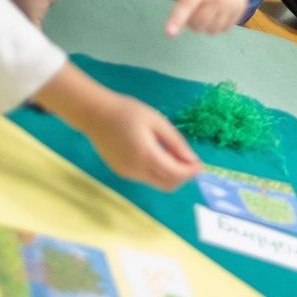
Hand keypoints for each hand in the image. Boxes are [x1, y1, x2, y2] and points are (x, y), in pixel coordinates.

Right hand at [37, 63, 199, 189]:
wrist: (95, 114)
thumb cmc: (127, 112)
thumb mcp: (157, 121)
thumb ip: (175, 143)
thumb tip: (192, 160)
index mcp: (146, 155)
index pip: (176, 174)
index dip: (191, 172)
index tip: (201, 164)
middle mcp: (137, 170)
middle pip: (168, 184)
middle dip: (183, 176)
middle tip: (190, 160)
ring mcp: (128, 174)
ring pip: (157, 183)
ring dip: (171, 174)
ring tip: (172, 153)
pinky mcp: (122, 172)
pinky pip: (146, 178)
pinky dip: (157, 172)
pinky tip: (157, 154)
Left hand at [167, 0, 262, 35]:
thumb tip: (184, 23)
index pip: (186, 5)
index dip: (177, 20)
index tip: (169, 33)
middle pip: (199, 24)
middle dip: (191, 23)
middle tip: (193, 12)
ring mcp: (231, 3)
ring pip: (212, 30)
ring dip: (205, 26)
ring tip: (206, 11)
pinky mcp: (241, 8)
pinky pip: (225, 28)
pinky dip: (218, 24)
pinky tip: (218, 11)